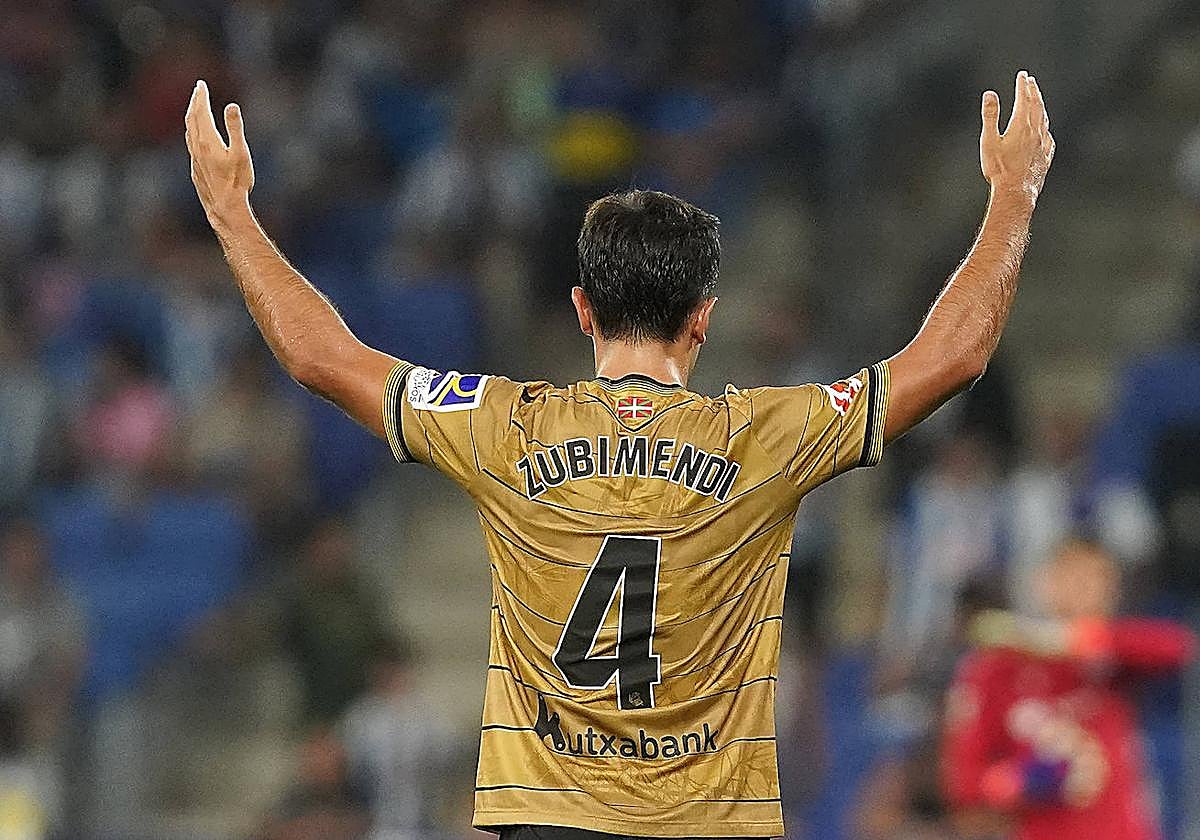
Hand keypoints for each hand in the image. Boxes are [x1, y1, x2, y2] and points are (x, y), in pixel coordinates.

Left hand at [185, 79, 253, 226]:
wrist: (224, 206)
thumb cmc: (237, 181)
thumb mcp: (241, 153)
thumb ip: (235, 128)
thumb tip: (231, 106)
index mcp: (208, 140)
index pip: (201, 112)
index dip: (201, 97)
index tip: (201, 84)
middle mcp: (197, 147)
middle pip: (192, 119)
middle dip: (194, 102)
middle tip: (198, 90)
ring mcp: (194, 158)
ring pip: (189, 131)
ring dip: (191, 116)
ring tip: (195, 107)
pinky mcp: (195, 169)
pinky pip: (190, 144)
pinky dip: (192, 131)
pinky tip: (195, 135)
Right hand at [980, 71, 1053, 200]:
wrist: (1016, 191)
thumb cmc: (999, 168)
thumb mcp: (989, 141)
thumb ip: (990, 116)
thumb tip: (990, 94)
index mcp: (1021, 124)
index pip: (1024, 98)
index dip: (1023, 85)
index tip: (1022, 75)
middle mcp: (1036, 131)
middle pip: (1037, 105)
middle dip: (1033, 91)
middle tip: (1031, 81)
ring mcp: (1043, 143)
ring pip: (1044, 119)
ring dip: (1041, 106)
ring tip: (1038, 100)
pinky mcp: (1045, 155)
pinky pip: (1049, 136)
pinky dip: (1045, 126)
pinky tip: (1044, 129)